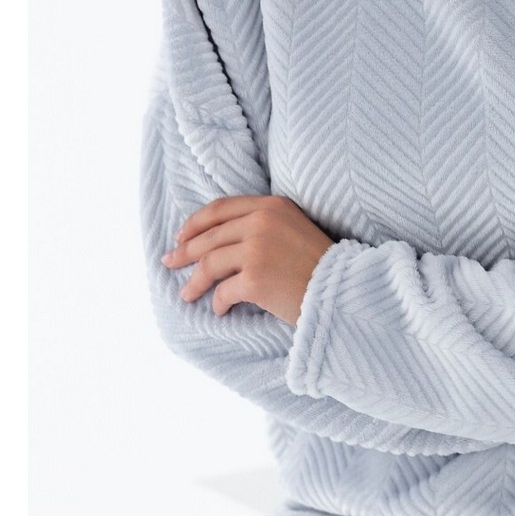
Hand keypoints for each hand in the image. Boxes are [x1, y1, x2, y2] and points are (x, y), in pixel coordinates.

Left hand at [160, 194, 334, 325]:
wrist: (345, 290)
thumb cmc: (321, 266)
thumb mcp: (294, 229)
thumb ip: (263, 225)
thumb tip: (220, 240)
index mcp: (271, 206)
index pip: (220, 208)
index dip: (195, 223)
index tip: (181, 236)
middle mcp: (262, 222)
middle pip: (209, 236)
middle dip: (184, 251)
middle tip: (170, 262)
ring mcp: (257, 249)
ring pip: (209, 264)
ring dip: (194, 282)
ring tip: (187, 294)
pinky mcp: (254, 279)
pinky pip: (223, 292)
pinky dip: (217, 303)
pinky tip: (219, 310)